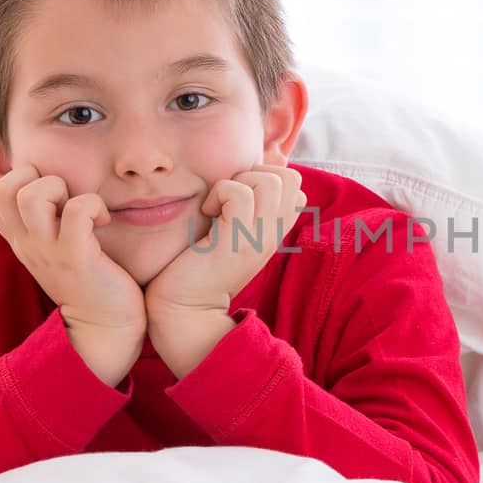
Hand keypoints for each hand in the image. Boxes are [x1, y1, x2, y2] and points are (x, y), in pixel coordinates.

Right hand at [0, 164, 146, 338]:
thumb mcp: (53, 250)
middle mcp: (27, 243)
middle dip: (38, 178)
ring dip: (60, 188)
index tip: (51, 197)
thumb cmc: (87, 283)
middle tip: (65, 197)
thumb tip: (49, 188)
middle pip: (4, 189)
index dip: (20, 181)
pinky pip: (77, 210)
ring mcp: (49, 251)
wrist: (103, 329)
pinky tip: (103, 221)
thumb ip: (44, 224)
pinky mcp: (76, 257)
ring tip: (80, 208)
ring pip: (32, 196)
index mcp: (20, 240)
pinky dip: (93, 205)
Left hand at [144, 163, 307, 317]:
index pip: (295, 185)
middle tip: (229, 197)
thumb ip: (246, 210)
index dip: (265, 177)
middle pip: (289, 178)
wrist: (187, 309)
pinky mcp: (236, 242)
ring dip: (236, 183)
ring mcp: (259, 239)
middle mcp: (274, 234)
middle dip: (255, 173)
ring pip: (269, 181)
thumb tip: (242, 176)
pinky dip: (219, 193)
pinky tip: (207, 213)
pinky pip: (238, 193)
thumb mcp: (233, 234)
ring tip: (218, 206)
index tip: (238, 196)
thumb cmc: (201, 266)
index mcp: (275, 230)